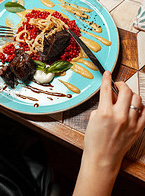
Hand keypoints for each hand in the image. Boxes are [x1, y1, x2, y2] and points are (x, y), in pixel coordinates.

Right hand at [73, 71, 144, 195]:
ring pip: (137, 99)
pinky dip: (140, 107)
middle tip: (118, 86)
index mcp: (105, 112)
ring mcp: (130, 123)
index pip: (107, 88)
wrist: (102, 158)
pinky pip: (144, 112)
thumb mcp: (93, 118)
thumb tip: (111, 96)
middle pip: (126, 90)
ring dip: (131, 95)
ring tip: (126, 98)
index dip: (107, 78)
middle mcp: (119, 116)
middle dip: (121, 84)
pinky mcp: (138, 129)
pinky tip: (134, 108)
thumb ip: (102, 105)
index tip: (108, 74)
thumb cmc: (94, 140)